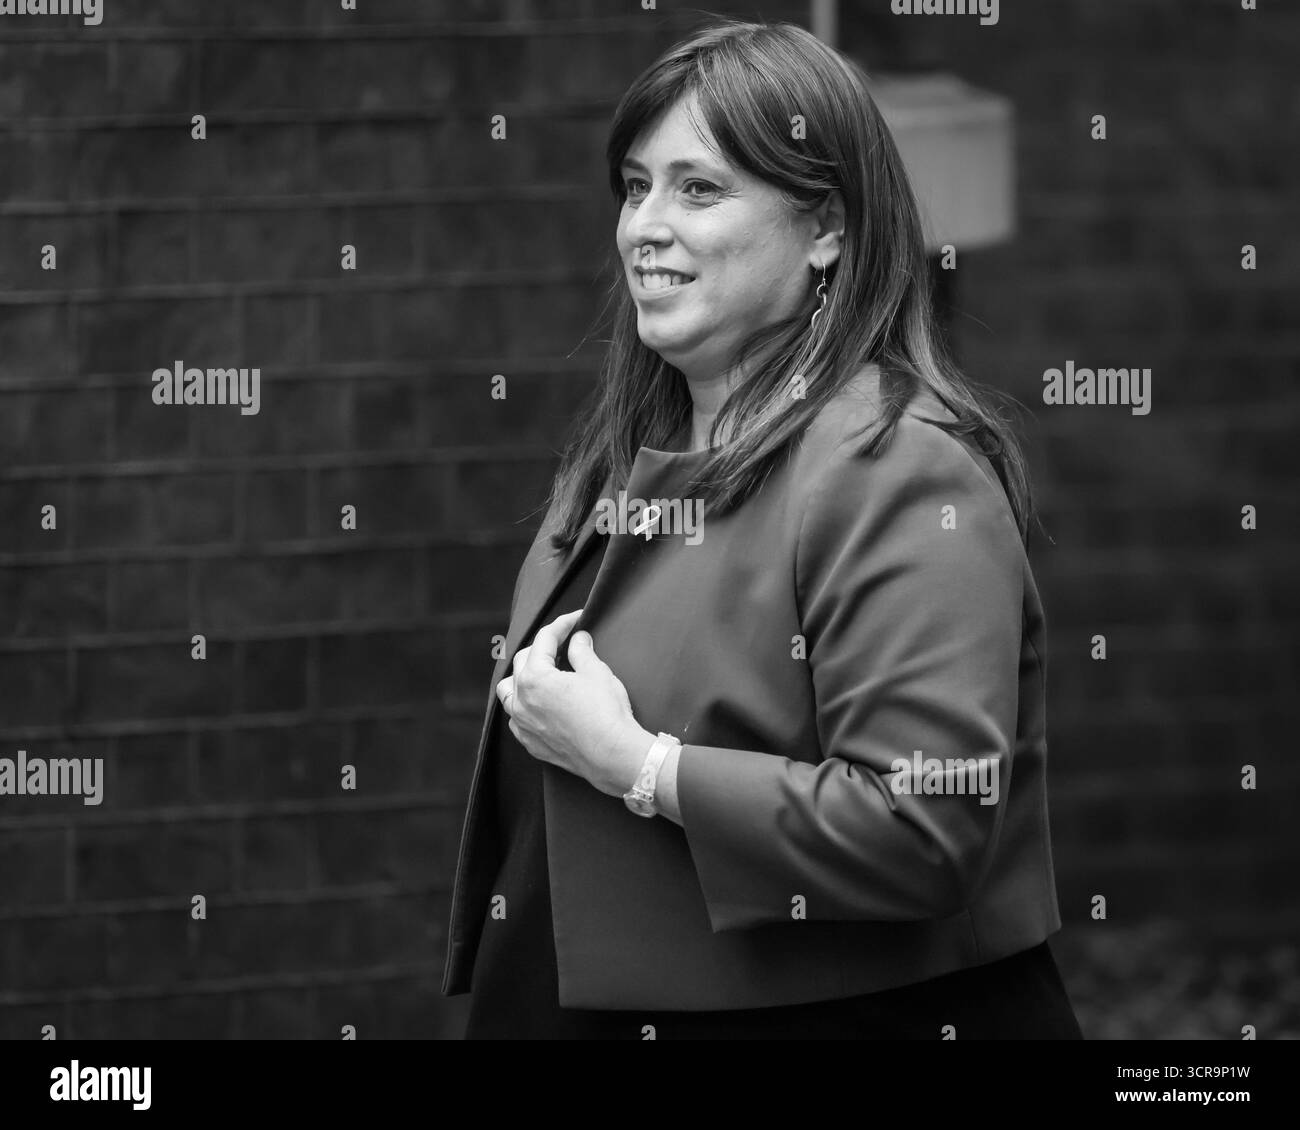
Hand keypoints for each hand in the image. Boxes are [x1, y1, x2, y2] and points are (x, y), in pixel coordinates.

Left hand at [496, 609, 655, 798]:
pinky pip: (517, 718)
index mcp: (534, 678)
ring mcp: (523, 724)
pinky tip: (541, 704)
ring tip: (543, 672)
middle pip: (523, 661)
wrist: (613, 755)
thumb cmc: (606, 713)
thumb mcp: (596, 672)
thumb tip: (577, 639)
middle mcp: (521, 701)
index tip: (576, 619)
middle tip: (564, 642)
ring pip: (508, 692)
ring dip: (523, 677)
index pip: (544, 640)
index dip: (562, 624)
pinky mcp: (531, 743)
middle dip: (543, 647)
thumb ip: (581, 651)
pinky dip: (525, 705)